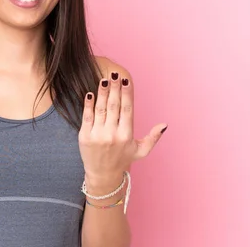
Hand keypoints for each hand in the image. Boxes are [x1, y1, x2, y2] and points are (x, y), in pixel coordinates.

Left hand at [78, 72, 166, 188]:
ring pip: (101, 109)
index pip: (127, 110)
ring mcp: (98, 135)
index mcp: (126, 135)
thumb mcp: (140, 151)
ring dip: (101, 93)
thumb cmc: (123, 160)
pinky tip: (90, 93)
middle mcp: (113, 134)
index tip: (126, 80)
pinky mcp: (85, 136)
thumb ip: (153, 138)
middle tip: (114, 74)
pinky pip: (87, 117)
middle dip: (114, 88)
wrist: (102, 175)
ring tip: (103, 79)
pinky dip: (88, 104)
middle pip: (114, 106)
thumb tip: (164, 125)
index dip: (127, 94)